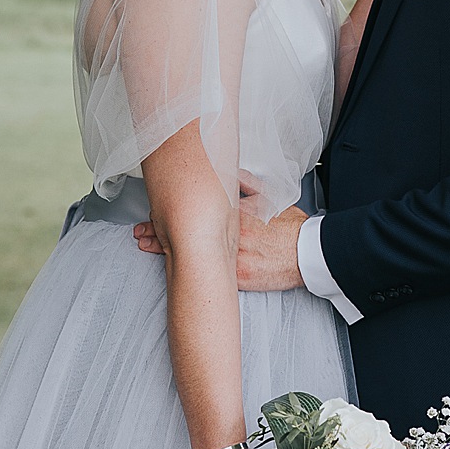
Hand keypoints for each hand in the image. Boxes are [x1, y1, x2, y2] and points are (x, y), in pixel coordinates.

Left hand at [134, 194, 307, 293]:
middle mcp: (231, 233)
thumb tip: (227, 171)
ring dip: (166, 249)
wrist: (309, 252)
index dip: (170, 211)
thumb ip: (245, 183)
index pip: (194, 209)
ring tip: (146, 245)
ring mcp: (234, 256)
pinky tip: (172, 273)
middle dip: (160, 230)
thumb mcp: (269, 196)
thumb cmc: (290, 227)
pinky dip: (189, 273)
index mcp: (235, 212)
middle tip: (140, 231)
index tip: (154, 211)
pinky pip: (210, 276)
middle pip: (187, 231)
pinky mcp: (241, 277)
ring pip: (192, 253)